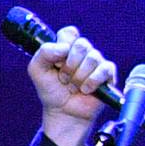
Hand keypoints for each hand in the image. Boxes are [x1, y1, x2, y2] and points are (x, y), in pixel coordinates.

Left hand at [28, 25, 115, 145]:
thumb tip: (64, 48)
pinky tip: (86, 90)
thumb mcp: (37, 70)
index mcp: (66, 47)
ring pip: (93, 57)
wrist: (62, 113)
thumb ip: (44, 52)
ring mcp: (96, 62)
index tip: (57, 61)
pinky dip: (92, 81)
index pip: (69, 32)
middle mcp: (83, 52)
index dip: (63, 45)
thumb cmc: (51, 91)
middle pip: (81, 44)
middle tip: (64, 79)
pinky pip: (105, 69)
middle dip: (69, 65)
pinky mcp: (107, 75)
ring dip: (79, 76)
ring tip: (74, 87)